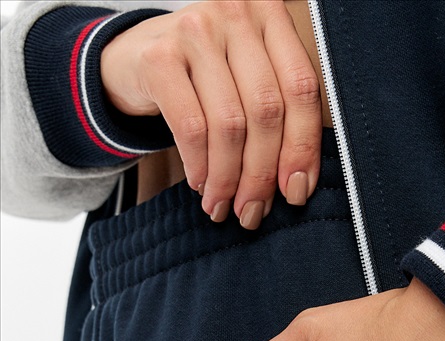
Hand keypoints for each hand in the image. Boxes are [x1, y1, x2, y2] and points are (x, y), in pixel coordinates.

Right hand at [100, 0, 321, 224]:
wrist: (133, 59)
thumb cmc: (203, 77)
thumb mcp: (247, 79)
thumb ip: (278, 112)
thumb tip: (297, 184)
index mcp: (270, 15)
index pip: (301, 88)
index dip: (303, 147)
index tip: (296, 190)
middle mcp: (236, 13)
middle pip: (267, 111)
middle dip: (262, 173)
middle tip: (253, 209)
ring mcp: (196, 29)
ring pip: (230, 125)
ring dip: (229, 177)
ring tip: (224, 204)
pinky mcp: (160, 56)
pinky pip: (192, 128)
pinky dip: (200, 166)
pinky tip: (201, 183)